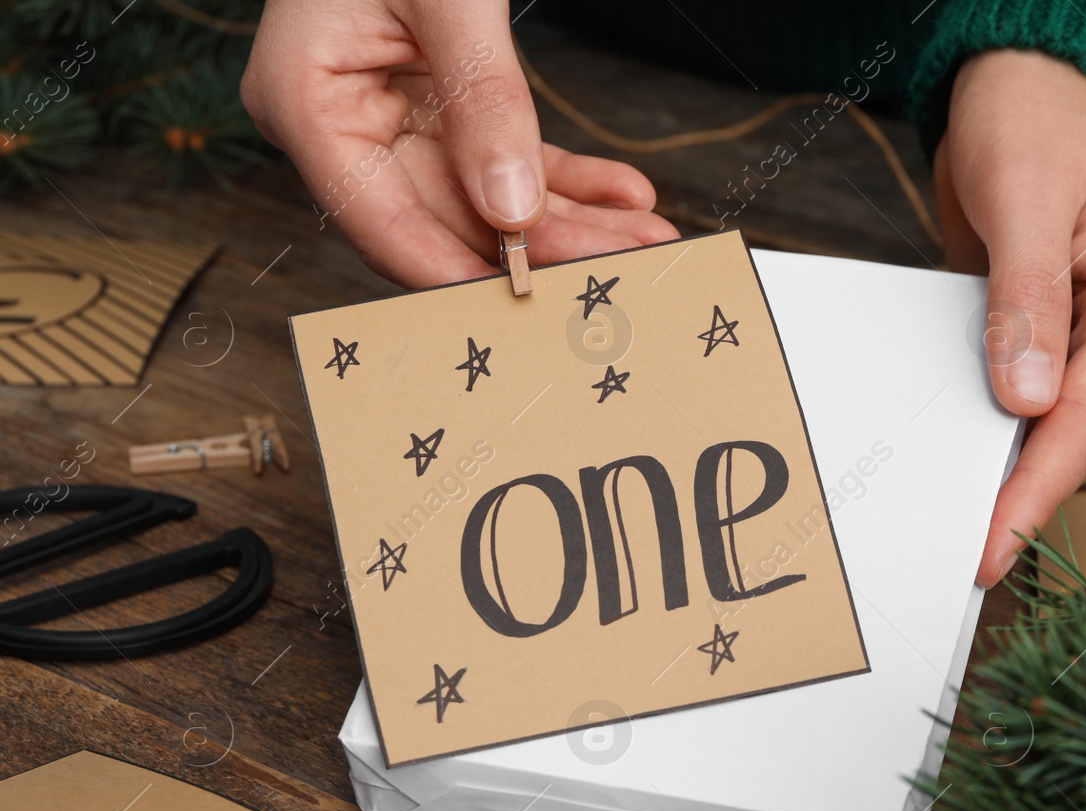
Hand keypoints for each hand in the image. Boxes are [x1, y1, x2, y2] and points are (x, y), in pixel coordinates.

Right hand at [242, 0, 678, 287]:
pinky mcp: (438, 106)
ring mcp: (391, 118)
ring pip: (488, 199)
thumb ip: (483, 97)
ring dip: (572, 219)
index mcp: (305, 102)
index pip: (380, 221)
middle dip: (547, 247)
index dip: (455, 271)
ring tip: (645, 238)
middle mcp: (343, 125)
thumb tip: (514, 208)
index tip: (526, 303)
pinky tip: (622, 194)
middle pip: (447, 219)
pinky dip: (565, 176)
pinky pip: (507, 157)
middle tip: (626, 266)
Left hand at [935, 50, 1085, 586]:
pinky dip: (994, 438)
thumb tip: (1027, 400)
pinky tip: (953, 469)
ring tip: (948, 531)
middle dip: (1019, 498)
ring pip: (1054, 432)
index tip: (991, 547)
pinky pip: (1030, 406)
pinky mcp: (1062, 345)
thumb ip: (1027, 301)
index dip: (1037, 488)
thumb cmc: (1034, 127)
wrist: (1027, 91)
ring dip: (1004, 476)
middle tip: (957, 560)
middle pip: (1077, 440)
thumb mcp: (1024, 202)